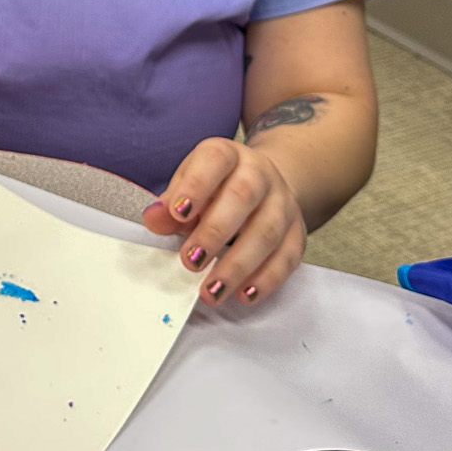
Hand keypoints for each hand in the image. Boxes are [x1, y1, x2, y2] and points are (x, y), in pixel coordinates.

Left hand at [143, 138, 307, 307]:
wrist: (264, 182)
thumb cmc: (217, 186)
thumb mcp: (188, 184)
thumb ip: (170, 203)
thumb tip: (154, 220)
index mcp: (228, 155)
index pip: (215, 160)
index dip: (196, 185)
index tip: (178, 213)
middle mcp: (260, 174)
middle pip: (242, 198)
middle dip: (214, 233)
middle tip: (190, 261)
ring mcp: (283, 203)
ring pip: (266, 232)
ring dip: (238, 266)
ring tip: (212, 289)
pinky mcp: (297, 232)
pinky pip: (288, 257)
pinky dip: (266, 279)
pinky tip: (244, 295)